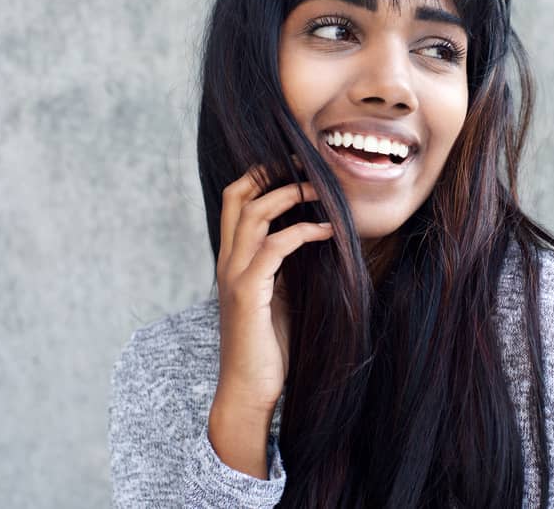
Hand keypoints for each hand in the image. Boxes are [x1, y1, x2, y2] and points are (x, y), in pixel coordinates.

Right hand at [213, 164, 332, 414]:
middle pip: (236, 196)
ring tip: (320, 191)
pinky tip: (325, 232)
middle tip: (306, 164)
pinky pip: (273, 249)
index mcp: (233, 259)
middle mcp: (228, 262)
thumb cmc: (268, 346)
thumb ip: (286, 267)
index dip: (259, 176)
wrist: (249, 389)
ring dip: (289, 196)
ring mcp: (234, 277)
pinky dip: (301, 233)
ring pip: (253, 215)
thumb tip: (315, 237)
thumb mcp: (280, 296)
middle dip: (270, 173)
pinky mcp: (248, 294)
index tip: (293, 165)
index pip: (235, 201)